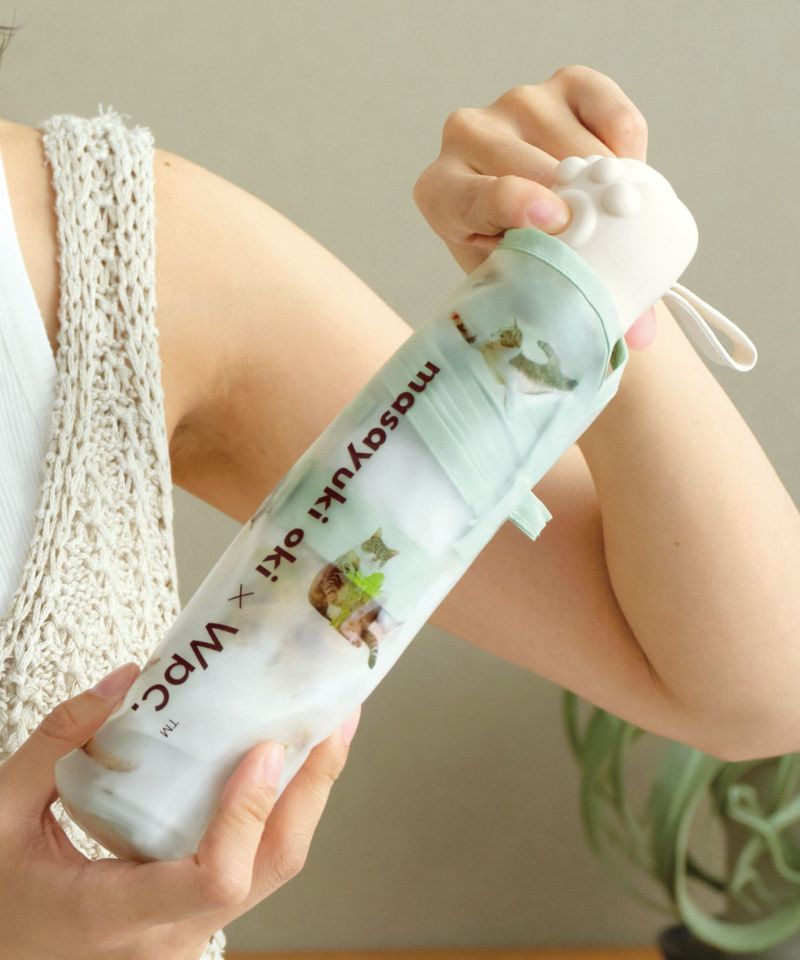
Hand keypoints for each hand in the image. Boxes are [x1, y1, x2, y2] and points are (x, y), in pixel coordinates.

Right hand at [0, 662, 360, 959]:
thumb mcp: (0, 815)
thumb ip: (56, 743)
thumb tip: (126, 677)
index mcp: (112, 917)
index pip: (212, 878)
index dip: (247, 815)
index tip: (265, 749)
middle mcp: (166, 939)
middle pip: (266, 871)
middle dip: (311, 790)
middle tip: (336, 720)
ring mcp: (185, 938)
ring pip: (269, 874)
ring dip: (305, 800)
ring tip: (327, 733)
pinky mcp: (192, 923)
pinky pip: (252, 871)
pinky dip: (277, 817)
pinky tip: (287, 769)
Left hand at [412, 64, 656, 348]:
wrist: (535, 216)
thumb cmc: (521, 257)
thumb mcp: (524, 284)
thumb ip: (565, 301)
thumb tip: (640, 336)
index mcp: (440, 192)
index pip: (475, 195)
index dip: (513, 205)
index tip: (555, 223)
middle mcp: (466, 134)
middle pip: (537, 171)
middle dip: (578, 207)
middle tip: (608, 242)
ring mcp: (516, 102)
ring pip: (579, 146)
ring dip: (607, 184)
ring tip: (613, 216)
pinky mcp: (565, 83)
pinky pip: (612, 113)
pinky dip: (629, 145)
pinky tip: (625, 172)